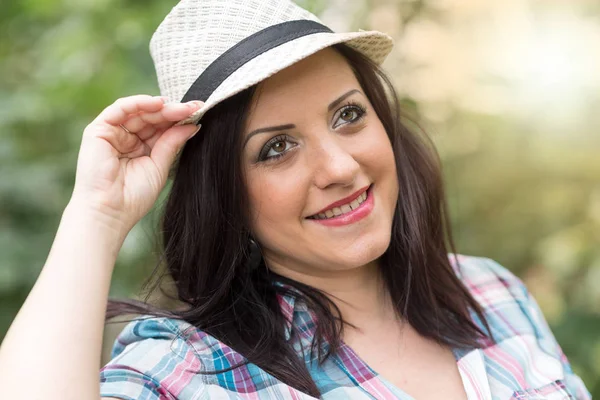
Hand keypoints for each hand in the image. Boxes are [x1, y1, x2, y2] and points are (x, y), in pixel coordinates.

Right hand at [69, 94, 201, 234]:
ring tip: (181, 108)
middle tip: (194, 107)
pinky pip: (119, 109)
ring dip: (161, 107)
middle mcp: (125, 138)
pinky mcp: (98, 130)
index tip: (199, 112)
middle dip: (173, 112)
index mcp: (140, 148)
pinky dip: (139, 103)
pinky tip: (159, 103)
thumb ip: (172, 143)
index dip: (179, 120)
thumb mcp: (159, 166)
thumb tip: (193, 125)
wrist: (110, 211)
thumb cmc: (133, 196)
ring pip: (138, 111)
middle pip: (151, 117)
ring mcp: (112, 133)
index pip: (160, 128)